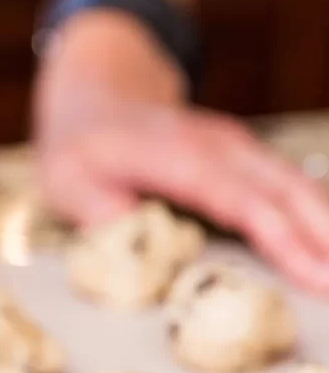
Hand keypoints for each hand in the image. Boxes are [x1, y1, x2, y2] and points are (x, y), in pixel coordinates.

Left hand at [33, 10, 328, 293]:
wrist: (95, 96)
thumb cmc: (79, 148)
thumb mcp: (68, 183)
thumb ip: (106, 220)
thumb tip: (145, 256)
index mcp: (177, 156)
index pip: (241, 201)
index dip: (282, 239)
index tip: (318, 275)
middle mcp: (219, 146)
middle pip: (287, 193)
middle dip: (327, 239)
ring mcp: (237, 147)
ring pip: (299, 186)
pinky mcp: (245, 157)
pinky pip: (292, 185)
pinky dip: (321, 213)